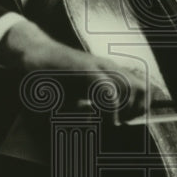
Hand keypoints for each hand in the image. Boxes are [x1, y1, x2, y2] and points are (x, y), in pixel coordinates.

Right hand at [0, 20, 148, 122]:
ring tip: (111, 119)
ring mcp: (99, 66)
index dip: (140, 107)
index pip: (141, 88)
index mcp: (110, 73)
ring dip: (124, 109)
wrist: (35, 55)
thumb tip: (98, 119)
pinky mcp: (86, 69)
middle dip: (135, 110)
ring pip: (129, 87)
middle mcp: (109, 68)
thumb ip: (89, 105)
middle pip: (141, 88)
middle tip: (120, 121)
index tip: (127, 120)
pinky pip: (107, 90)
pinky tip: (101, 116)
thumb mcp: (75, 94)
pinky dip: (109, 108)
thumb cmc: (53, 76)